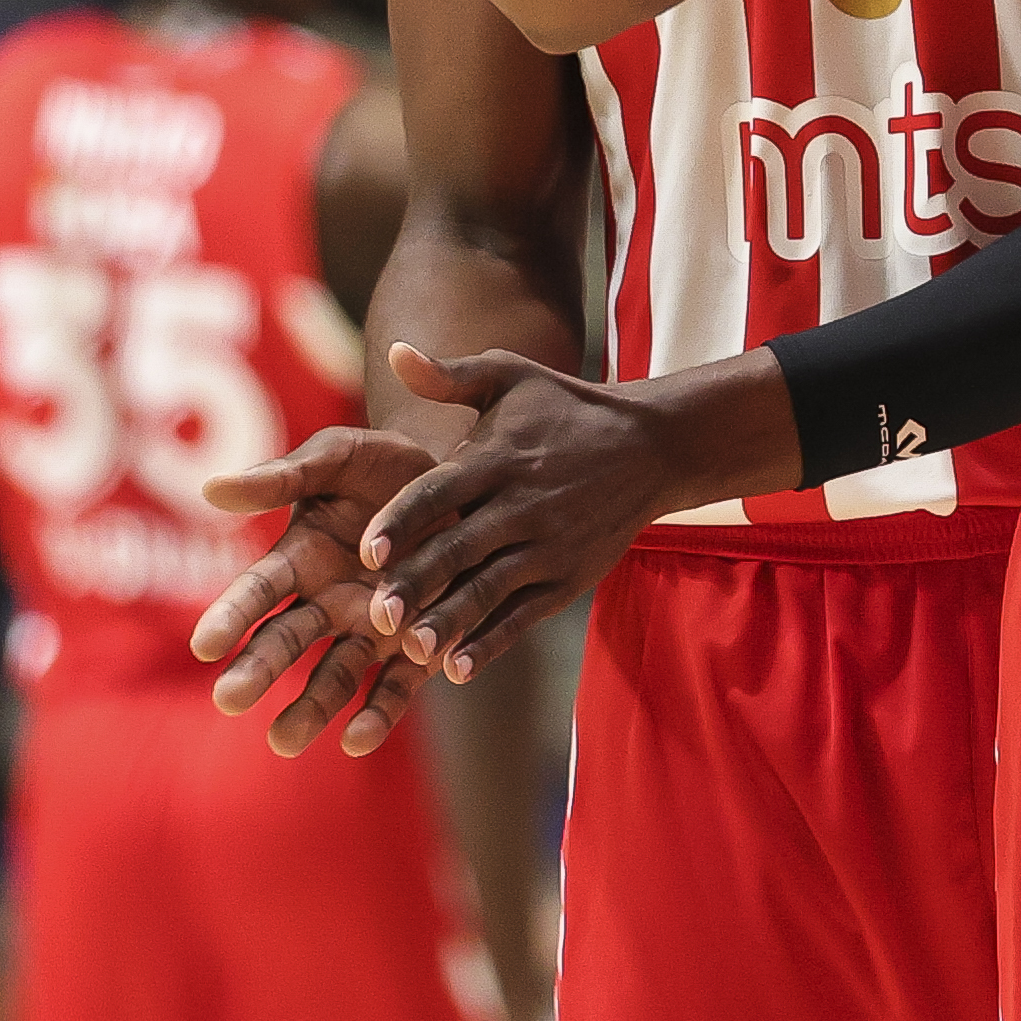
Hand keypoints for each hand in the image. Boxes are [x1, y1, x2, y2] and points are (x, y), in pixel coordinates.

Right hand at [197, 419, 447, 755]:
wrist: (463, 480)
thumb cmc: (385, 465)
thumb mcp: (337, 457)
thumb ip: (284, 477)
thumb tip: (212, 489)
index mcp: (298, 558)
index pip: (256, 591)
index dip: (231, 615)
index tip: (204, 644)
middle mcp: (328, 602)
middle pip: (286, 641)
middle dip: (258, 670)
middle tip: (229, 699)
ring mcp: (371, 628)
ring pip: (334, 675)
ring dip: (310, 708)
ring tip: (286, 742)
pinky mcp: (415, 646)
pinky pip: (395, 686)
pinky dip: (378, 713)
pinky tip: (359, 740)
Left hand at [351, 343, 735, 683]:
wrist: (653, 446)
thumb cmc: (567, 408)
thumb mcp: (514, 377)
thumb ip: (451, 374)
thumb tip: (395, 352)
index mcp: (499, 458)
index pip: (441, 492)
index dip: (404, 521)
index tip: (367, 551)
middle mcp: (522, 504)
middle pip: (460, 548)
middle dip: (418, 583)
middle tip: (375, 616)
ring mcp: (548, 546)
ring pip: (489, 589)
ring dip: (450, 621)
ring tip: (412, 651)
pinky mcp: (567, 578)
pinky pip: (523, 615)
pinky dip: (492, 643)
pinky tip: (457, 669)